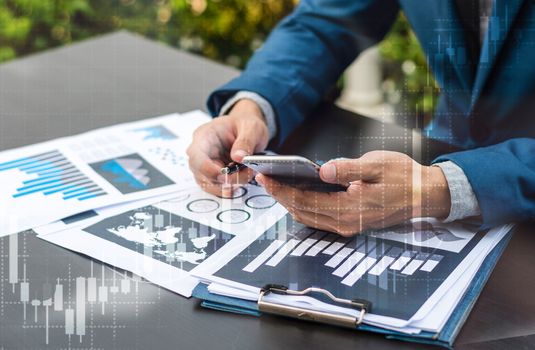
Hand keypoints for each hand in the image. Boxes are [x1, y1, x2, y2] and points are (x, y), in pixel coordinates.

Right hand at [187, 99, 268, 196]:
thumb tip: (239, 157)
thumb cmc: (245, 124)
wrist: (247, 129)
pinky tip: (242, 181)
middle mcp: (201, 152)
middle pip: (200, 173)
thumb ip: (246, 141)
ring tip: (246, 175)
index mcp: (204, 136)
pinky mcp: (214, 175)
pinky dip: (229, 188)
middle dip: (221, 180)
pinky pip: (217, 187)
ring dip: (227, 185)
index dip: (206, 168)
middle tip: (241, 177)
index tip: (223, 175)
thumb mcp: (252, 127)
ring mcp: (207, 165)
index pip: (196, 155)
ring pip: (208, 183)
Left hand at [256, 151, 450, 235]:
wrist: (425, 195)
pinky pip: (318, 217)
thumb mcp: (378, 165)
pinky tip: (296, 192)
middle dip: (279, 195)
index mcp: (350, 208)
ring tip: (275, 184)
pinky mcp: (350, 222)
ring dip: (289, 202)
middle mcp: (345, 222)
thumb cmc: (404, 177)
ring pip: (308, 216)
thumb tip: (323, 170)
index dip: (281, 189)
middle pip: (301, 211)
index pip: (305, 201)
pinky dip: (303, 206)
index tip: (264, 176)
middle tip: (262, 179)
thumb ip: (349, 169)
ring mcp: (347, 225)